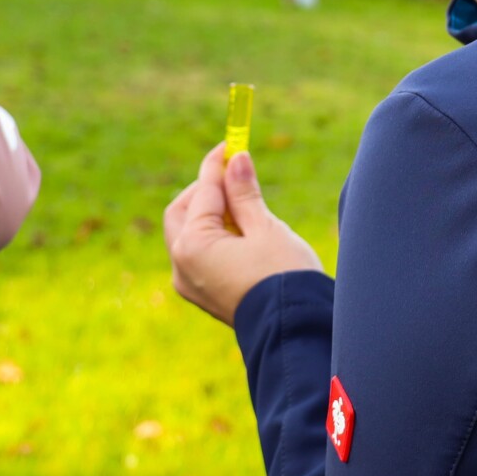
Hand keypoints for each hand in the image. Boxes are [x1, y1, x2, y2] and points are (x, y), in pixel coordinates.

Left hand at [163, 144, 322, 327]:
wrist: (294, 331)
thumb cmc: (284, 278)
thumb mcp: (265, 228)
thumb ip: (245, 193)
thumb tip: (235, 160)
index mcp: (193, 246)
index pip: (203, 191)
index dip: (217, 165)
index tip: (232, 144)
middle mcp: (182, 265)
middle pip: (183, 212)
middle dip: (206, 190)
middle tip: (235, 174)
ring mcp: (190, 283)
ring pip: (189, 234)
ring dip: (211, 213)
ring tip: (246, 205)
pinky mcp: (203, 294)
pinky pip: (199, 254)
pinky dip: (214, 236)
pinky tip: (242, 231)